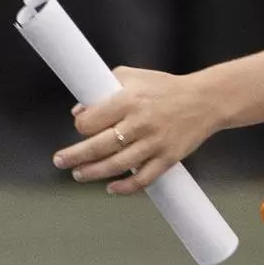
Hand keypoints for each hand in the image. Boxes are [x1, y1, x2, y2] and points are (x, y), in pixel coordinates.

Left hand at [50, 67, 224, 193]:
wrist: (204, 100)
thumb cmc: (163, 86)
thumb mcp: (132, 76)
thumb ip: (103, 87)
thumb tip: (78, 111)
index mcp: (129, 100)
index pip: (92, 120)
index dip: (81, 125)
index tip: (79, 127)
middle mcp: (140, 123)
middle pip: (99, 146)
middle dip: (74, 156)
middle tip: (59, 161)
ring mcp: (155, 143)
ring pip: (117, 165)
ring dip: (93, 173)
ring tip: (78, 174)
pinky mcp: (168, 158)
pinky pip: (143, 179)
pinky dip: (125, 187)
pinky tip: (111, 188)